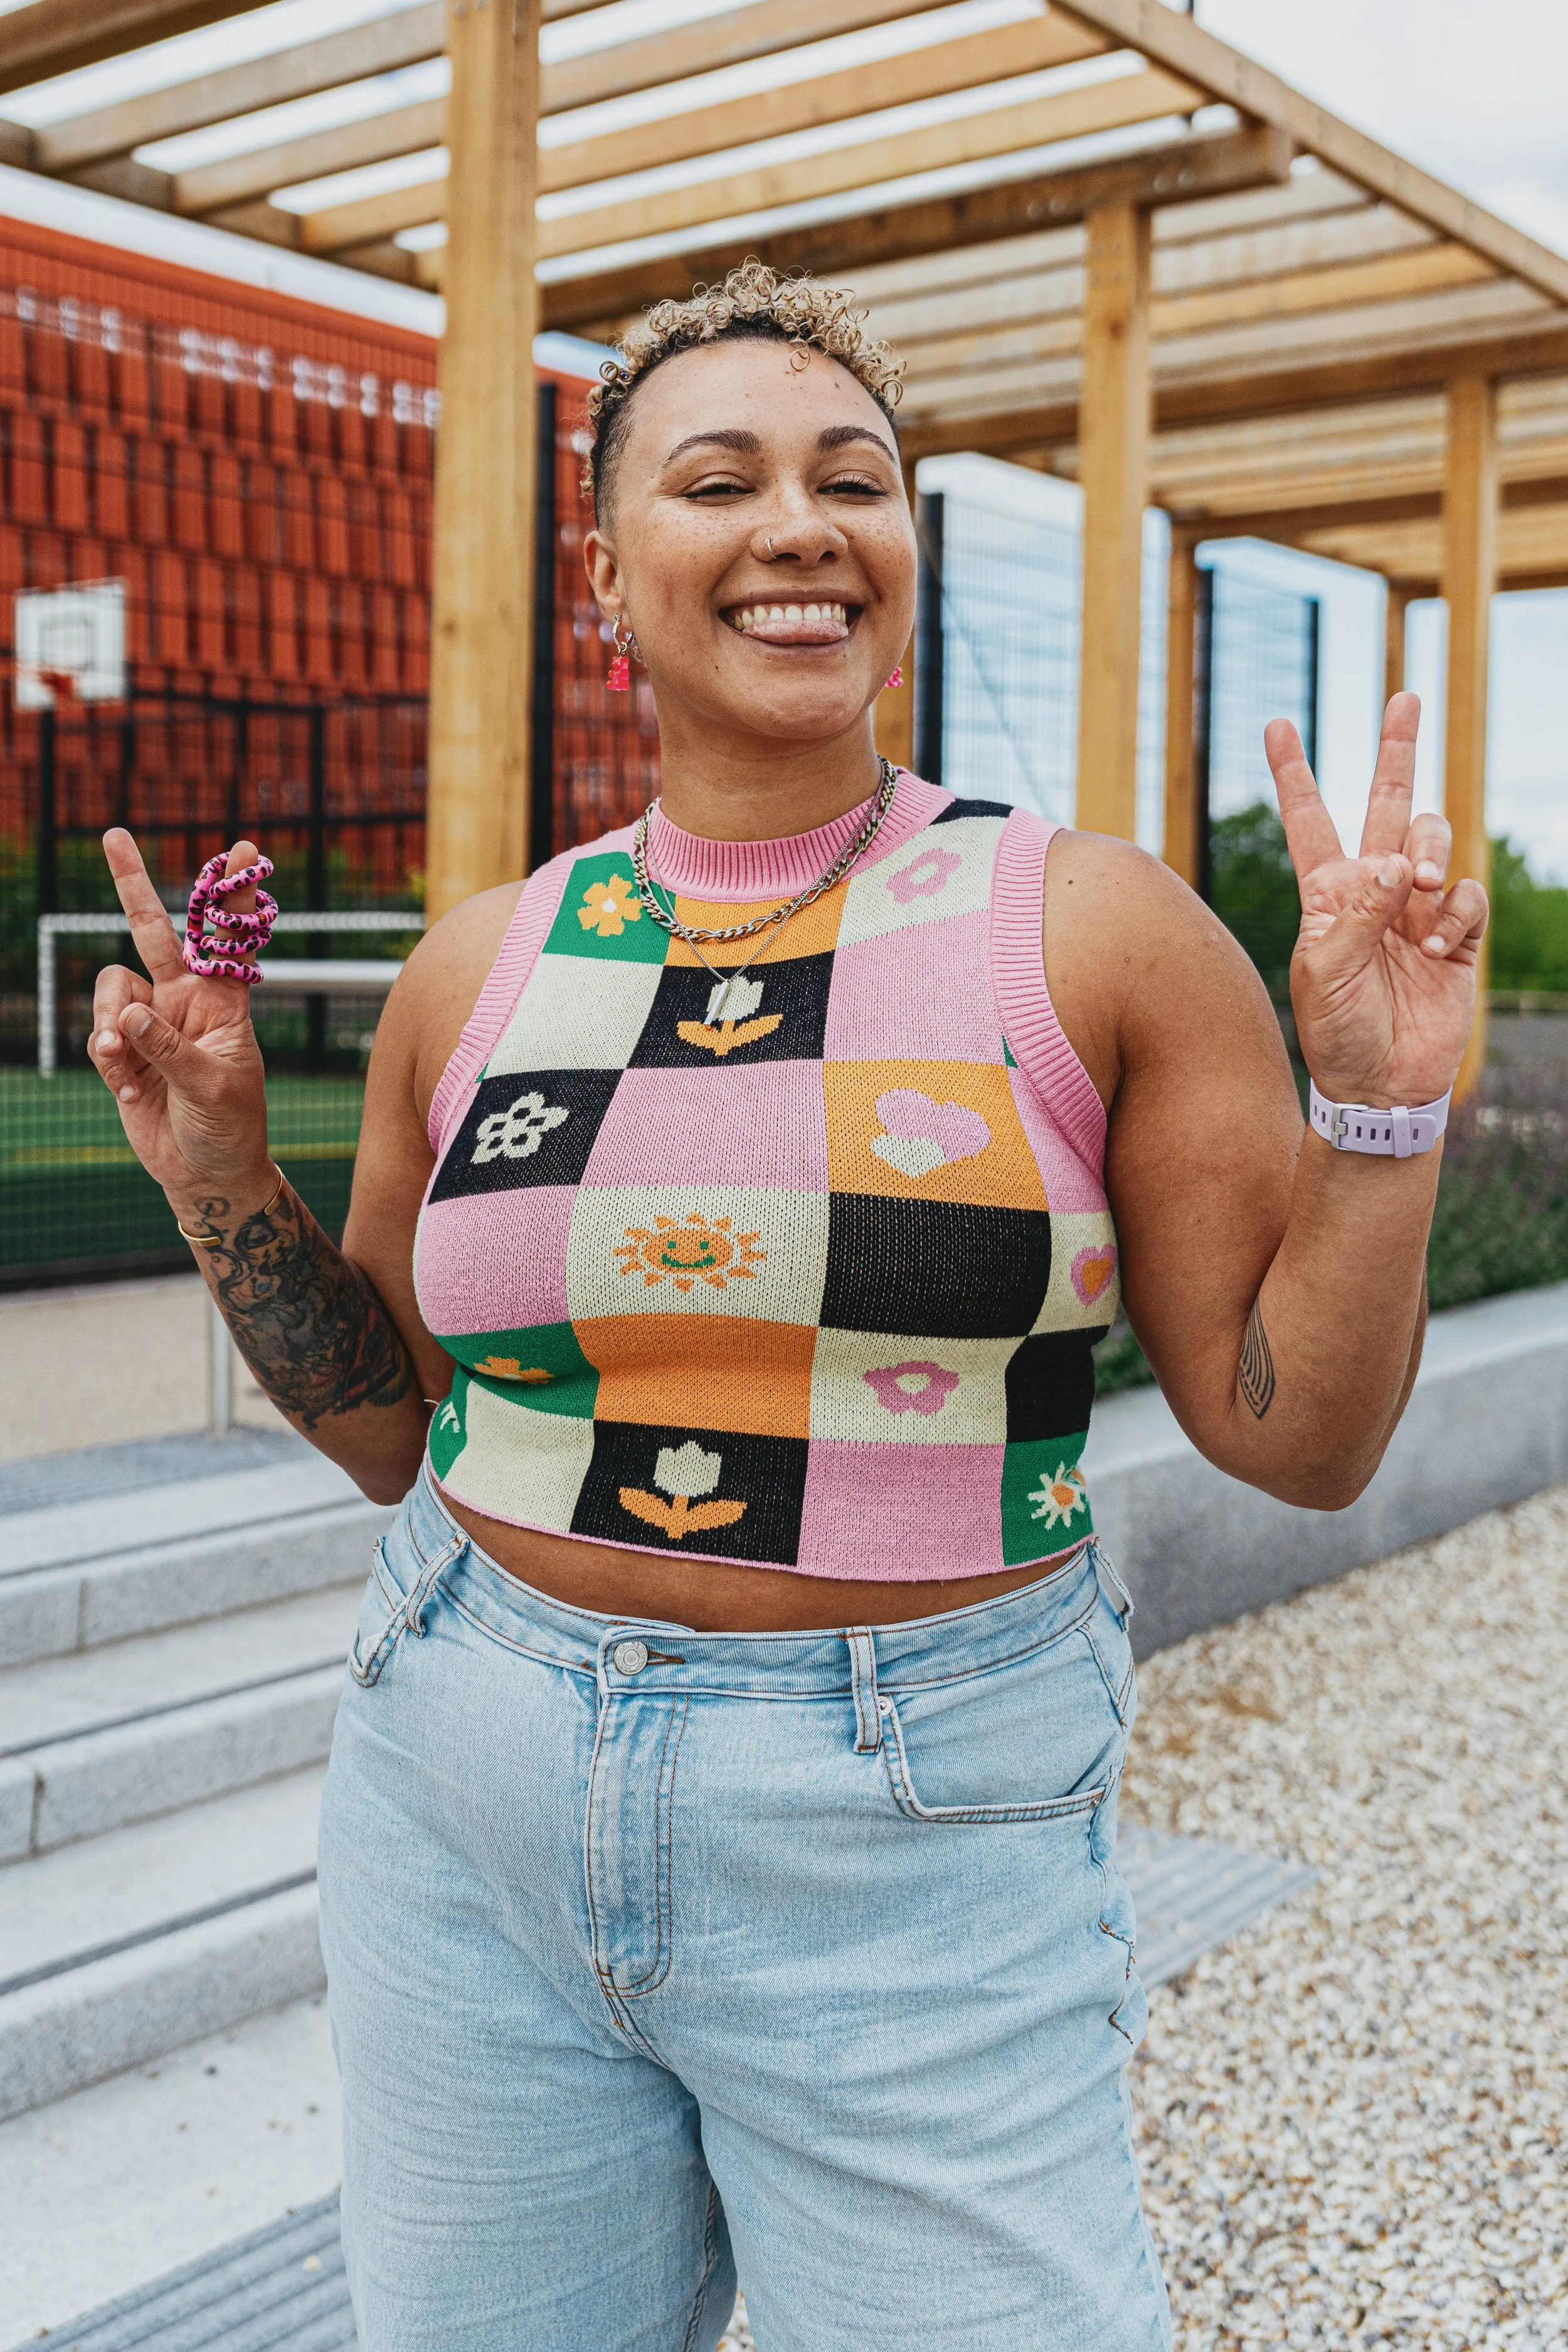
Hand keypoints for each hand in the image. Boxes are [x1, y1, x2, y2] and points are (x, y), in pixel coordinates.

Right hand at [89, 829, 274, 1214]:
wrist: (204, 1172)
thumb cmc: (229, 1128)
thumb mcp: (213, 1088)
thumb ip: (169, 1049)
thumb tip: (126, 1014)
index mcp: (224, 1004)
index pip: (229, 940)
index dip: (233, 897)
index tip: (245, 849)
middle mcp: (185, 1002)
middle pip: (155, 932)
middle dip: (133, 884)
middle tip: (115, 834)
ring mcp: (151, 1023)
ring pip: (111, 989)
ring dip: (111, 1024)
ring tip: (125, 1064)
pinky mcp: (123, 1050)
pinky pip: (100, 1034)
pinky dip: (108, 1061)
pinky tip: (130, 1092)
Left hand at [1267, 692, 1487, 1108]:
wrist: (1380, 1085)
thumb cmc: (1336, 1033)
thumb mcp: (1326, 973)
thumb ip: (1358, 915)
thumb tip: (1397, 863)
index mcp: (1327, 894)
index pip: (1309, 821)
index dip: (1294, 772)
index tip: (1277, 724)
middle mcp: (1373, 890)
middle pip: (1387, 804)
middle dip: (1397, 749)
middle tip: (1404, 697)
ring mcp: (1417, 909)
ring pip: (1433, 840)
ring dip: (1431, 853)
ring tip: (1421, 891)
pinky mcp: (1456, 935)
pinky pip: (1466, 896)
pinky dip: (1455, 915)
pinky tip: (1435, 950)